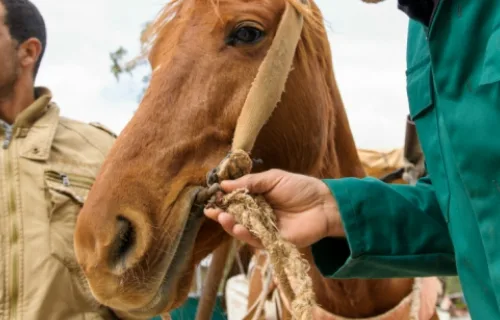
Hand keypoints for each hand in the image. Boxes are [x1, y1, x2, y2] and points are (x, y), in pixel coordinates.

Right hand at [204, 169, 344, 248]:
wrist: (324, 204)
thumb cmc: (300, 188)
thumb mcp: (273, 179)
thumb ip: (250, 182)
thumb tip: (224, 184)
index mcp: (258, 198)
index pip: (235, 200)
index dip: (223, 200)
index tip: (211, 198)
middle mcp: (259, 214)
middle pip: (236, 217)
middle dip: (223, 214)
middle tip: (212, 211)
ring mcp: (265, 228)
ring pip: (243, 230)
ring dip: (231, 225)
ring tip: (223, 218)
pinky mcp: (273, 241)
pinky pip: (256, 240)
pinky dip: (246, 235)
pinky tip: (238, 228)